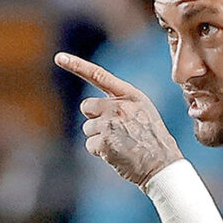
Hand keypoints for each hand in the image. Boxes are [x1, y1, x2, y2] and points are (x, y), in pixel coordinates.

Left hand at [54, 52, 182, 187]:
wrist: (163, 165)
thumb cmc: (152, 139)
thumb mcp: (143, 111)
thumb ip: (121, 102)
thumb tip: (91, 106)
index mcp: (131, 95)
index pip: (99, 75)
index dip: (77, 65)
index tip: (59, 57)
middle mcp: (120, 106)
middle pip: (87, 106)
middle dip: (94, 119)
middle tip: (114, 131)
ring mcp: (111, 124)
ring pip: (87, 128)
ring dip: (98, 138)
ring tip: (120, 144)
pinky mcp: (105, 142)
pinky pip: (89, 145)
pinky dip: (100, 152)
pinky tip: (116, 154)